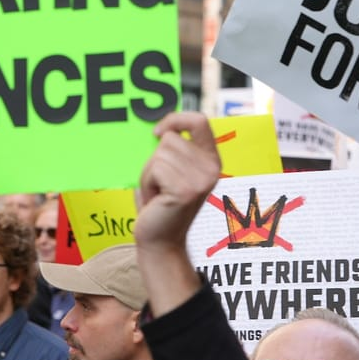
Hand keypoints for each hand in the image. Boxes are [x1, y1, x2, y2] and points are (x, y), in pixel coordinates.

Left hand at [134, 112, 220, 315]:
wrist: (160, 241)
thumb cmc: (160, 204)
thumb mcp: (172, 170)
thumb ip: (171, 148)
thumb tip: (157, 127)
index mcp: (211, 160)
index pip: (200, 120)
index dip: (176, 119)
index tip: (157, 133)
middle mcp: (211, 168)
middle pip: (170, 139)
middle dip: (155, 160)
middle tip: (160, 185)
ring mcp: (200, 180)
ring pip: (159, 154)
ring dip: (149, 173)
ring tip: (158, 193)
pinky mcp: (185, 190)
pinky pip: (154, 169)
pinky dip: (147, 183)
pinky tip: (156, 200)